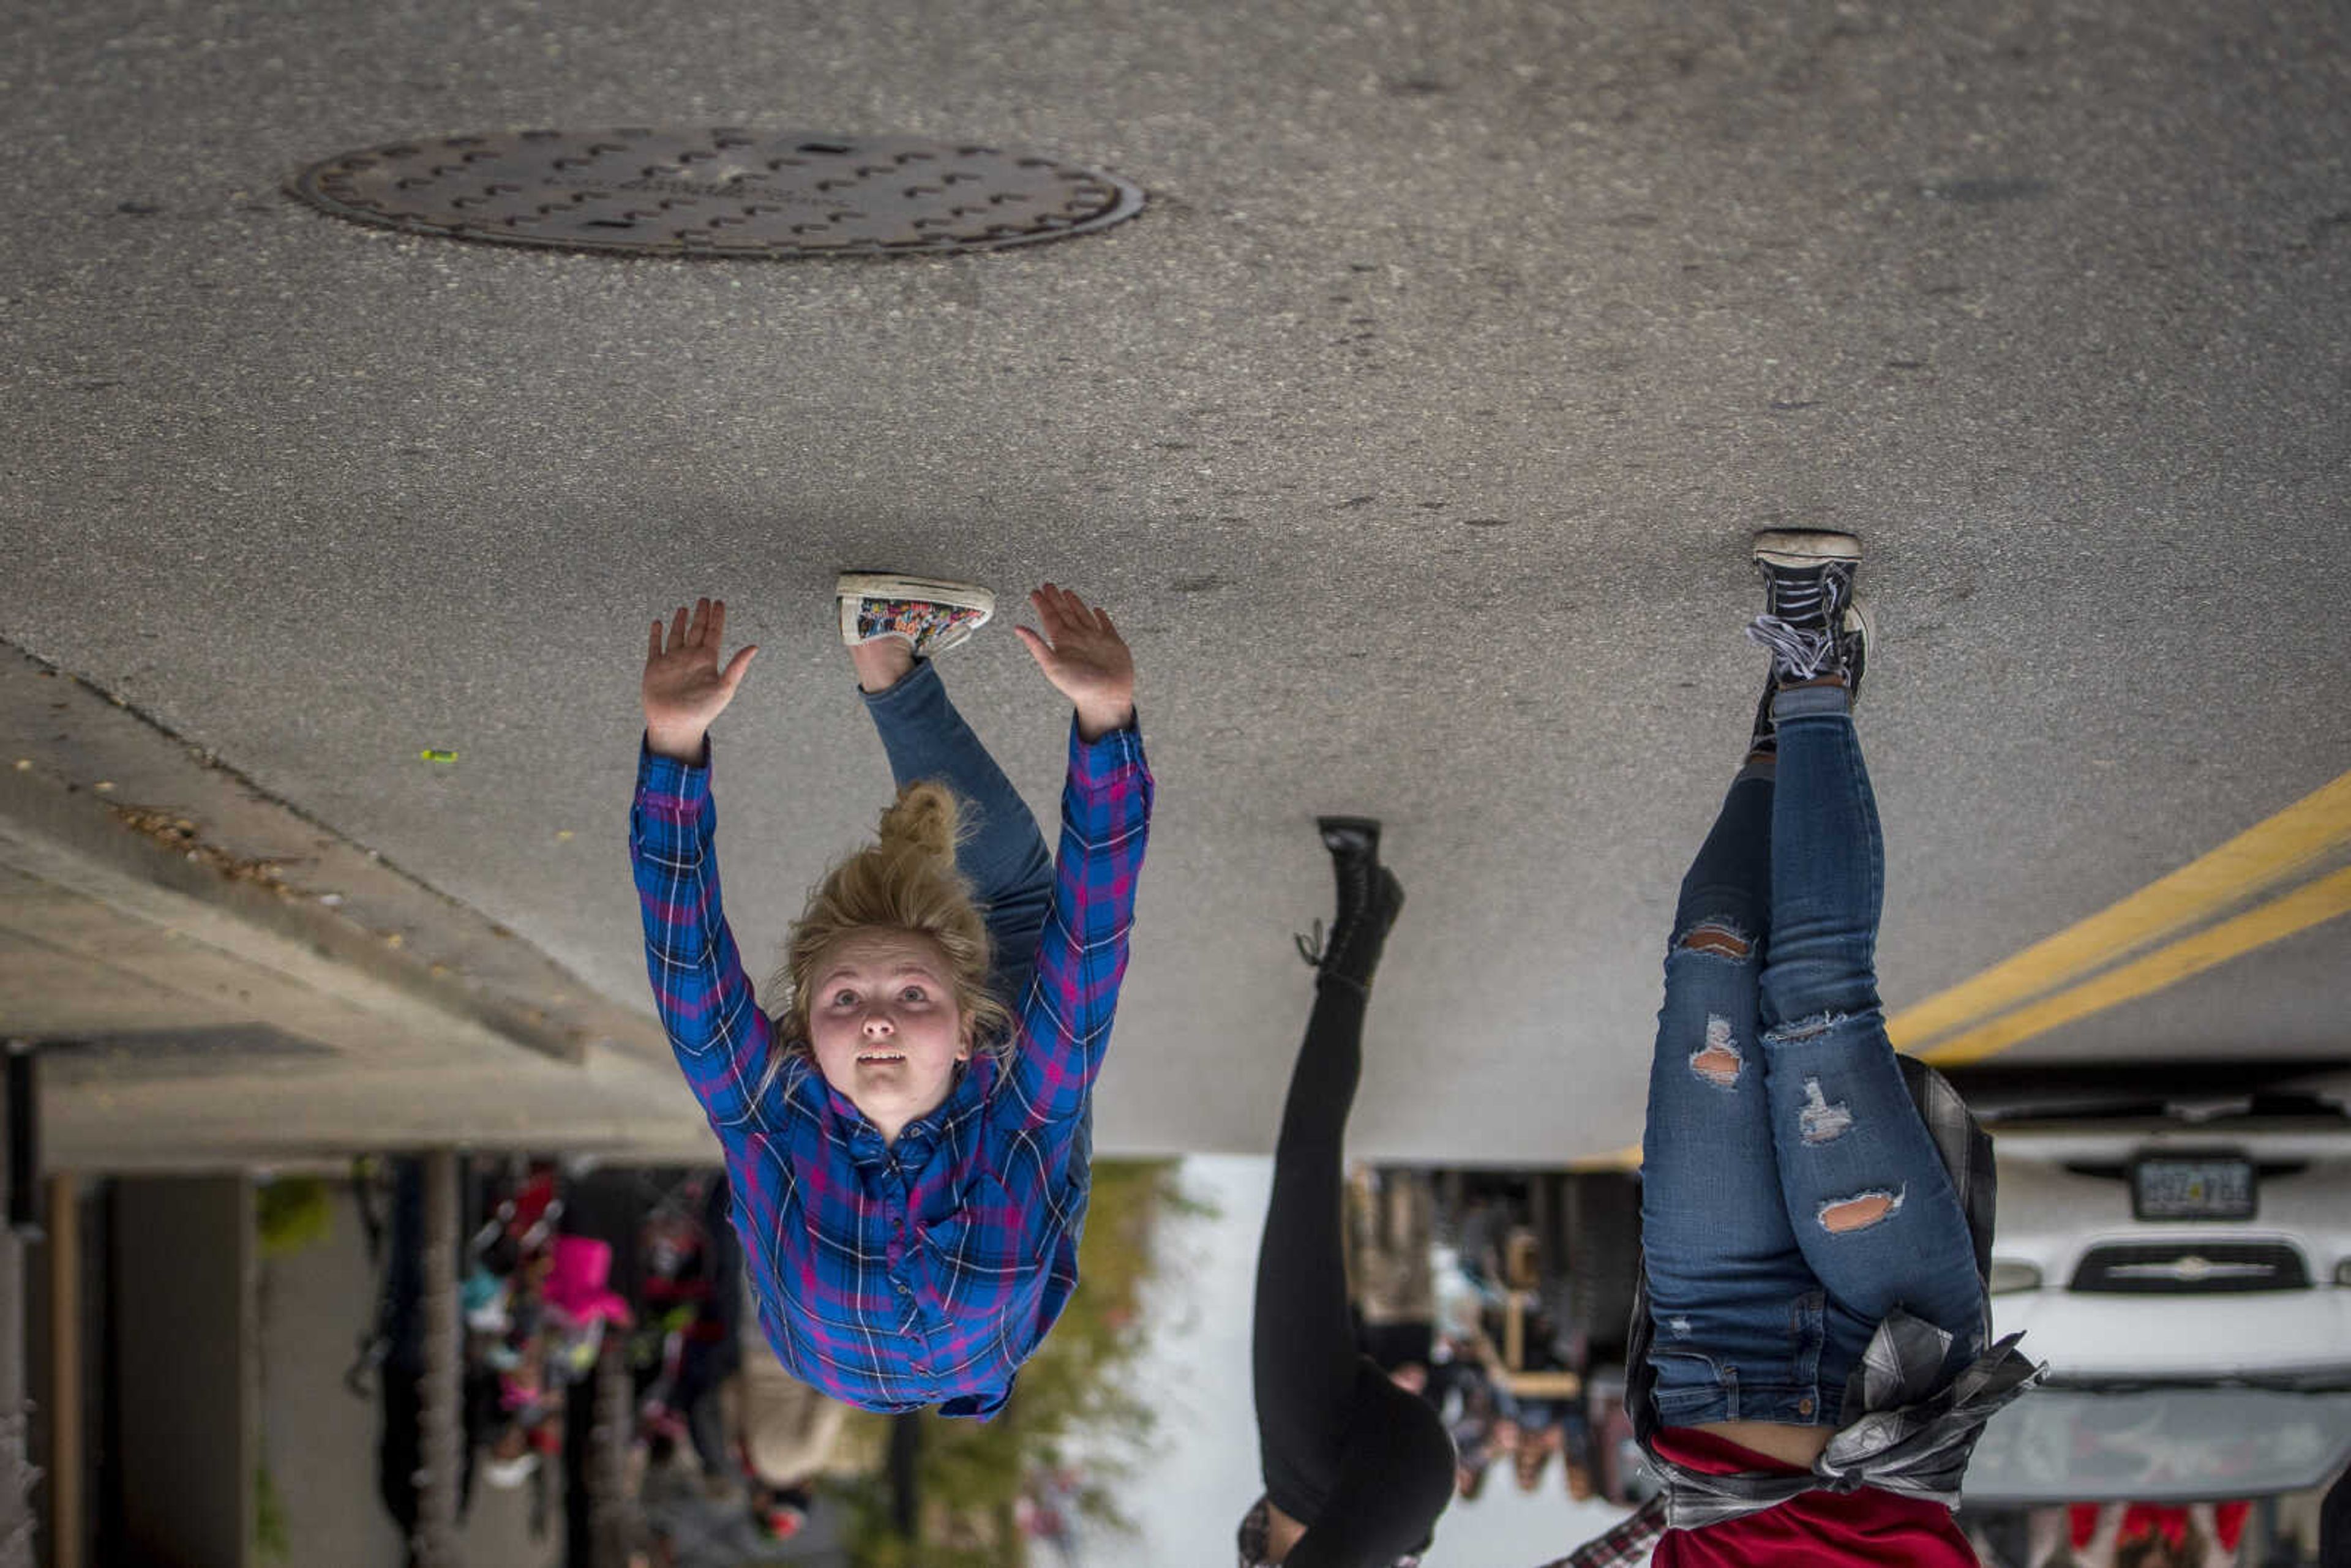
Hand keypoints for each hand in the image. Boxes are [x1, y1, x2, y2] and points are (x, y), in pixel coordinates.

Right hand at [641, 597, 757, 760]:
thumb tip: (754, 646)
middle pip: (696, 630)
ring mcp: (672, 662)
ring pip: (677, 635)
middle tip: (705, 599)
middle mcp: (690, 658)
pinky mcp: (655, 668)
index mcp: (707, 661)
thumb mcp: (724, 688)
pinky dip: (656, 635)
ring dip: (680, 622)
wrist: (676, 726)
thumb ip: (737, 666)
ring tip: (684, 608)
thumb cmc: (703, 711)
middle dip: (701, 615)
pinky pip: (655, 647)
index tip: (719, 603)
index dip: (716, 618)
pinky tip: (659, 623)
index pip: (713, 633)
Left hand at [1013, 583, 1134, 739]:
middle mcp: (1078, 639)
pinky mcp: (1113, 642)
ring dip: (1074, 604)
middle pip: (1064, 613)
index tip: (1035, 592)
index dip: (1042, 605)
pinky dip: (1101, 617)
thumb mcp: (1052, 665)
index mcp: (1063, 643)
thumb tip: (1017, 628)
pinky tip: (1096, 610)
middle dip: (1055, 599)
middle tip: (1048, 585)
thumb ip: (1036, 645)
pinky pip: (1105, 625)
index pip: (1050, 618)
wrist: (1106, 698)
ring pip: (1082, 615)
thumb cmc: (1079, 686)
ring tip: (1066, 592)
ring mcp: (1095, 640)